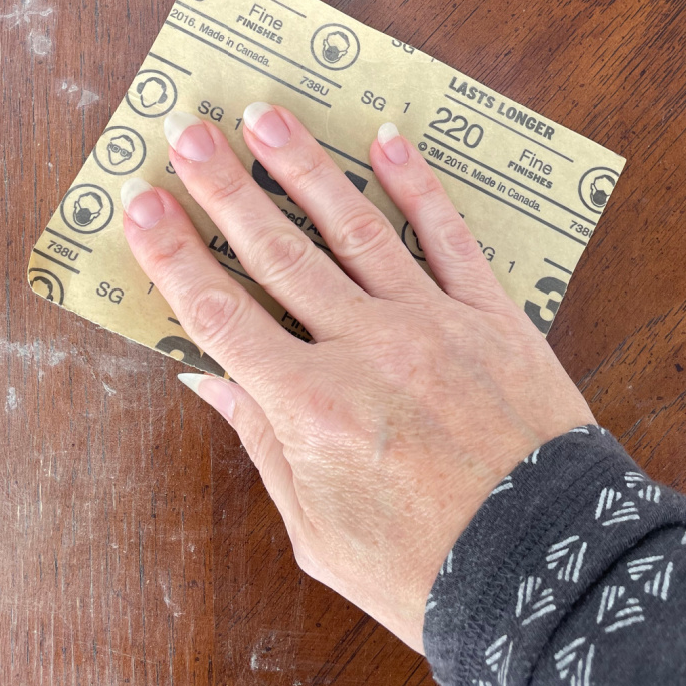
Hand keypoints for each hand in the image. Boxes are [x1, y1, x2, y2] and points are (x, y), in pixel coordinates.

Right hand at [121, 102, 594, 653]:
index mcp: (311, 408)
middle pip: (278, 254)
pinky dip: (417, 185)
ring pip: (355, 229)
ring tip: (265, 116)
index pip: (221, 313)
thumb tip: (207, 375)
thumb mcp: (317, 527)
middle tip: (187, 131)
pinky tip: (385, 140)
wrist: (546, 569)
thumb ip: (262, 440)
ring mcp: (431, 323)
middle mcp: (365, 350)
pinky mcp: (491, 315)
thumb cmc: (423, 565)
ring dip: (305, 168)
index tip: (139, 205)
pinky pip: (448, 236)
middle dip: (225, 190)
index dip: (172, 256)